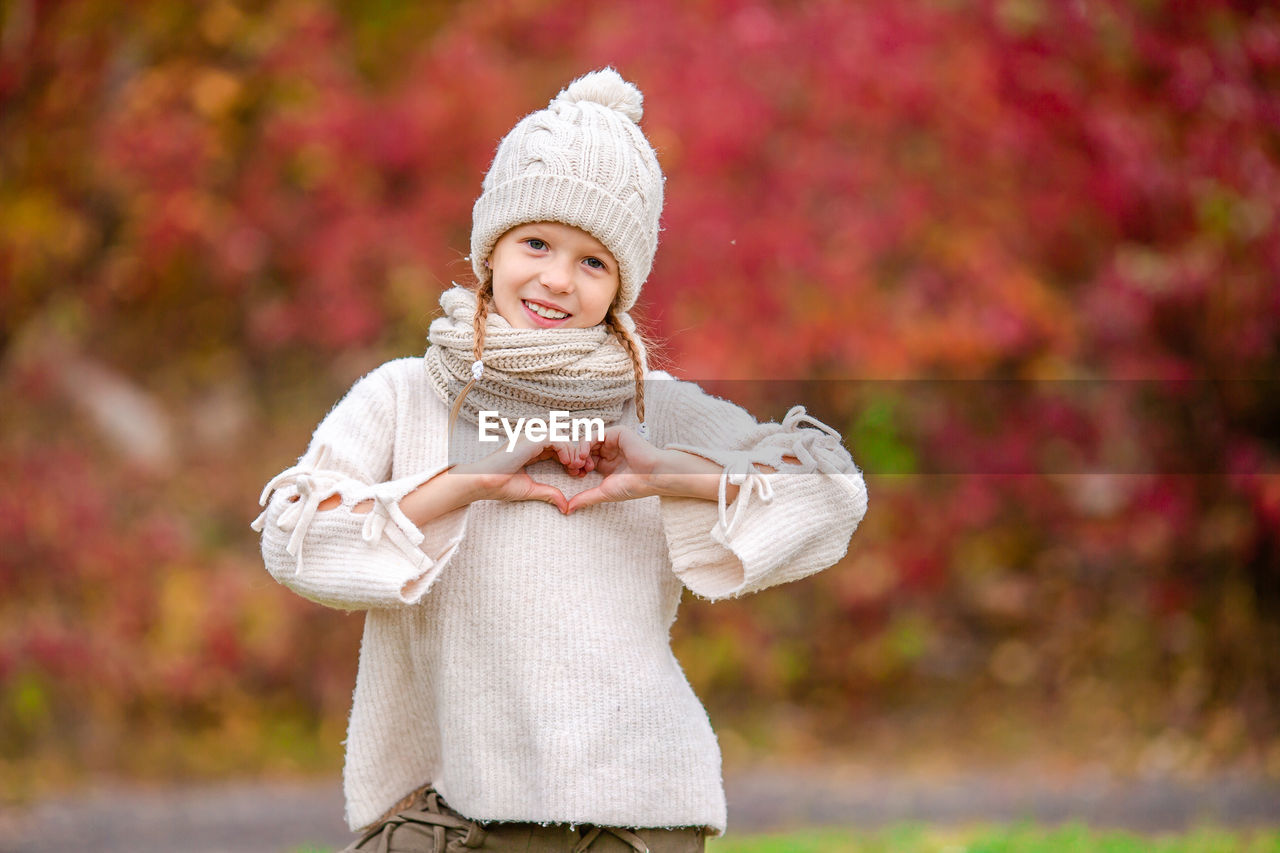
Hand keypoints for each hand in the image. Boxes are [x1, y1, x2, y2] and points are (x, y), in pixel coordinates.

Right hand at [452, 435, 593, 512]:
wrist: (483, 483)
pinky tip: (567, 463)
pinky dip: (565, 449)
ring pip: (560, 437)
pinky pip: (555, 438)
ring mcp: (530, 438)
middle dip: (575, 454)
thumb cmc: (500, 486)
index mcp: (530, 450)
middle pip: (561, 441)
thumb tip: (565, 506)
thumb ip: (548, 493)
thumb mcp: (531, 490)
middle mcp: (531, 441)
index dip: (569, 459)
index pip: (556, 449)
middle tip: (582, 470)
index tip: (577, 474)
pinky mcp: (530, 440)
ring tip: (575, 467)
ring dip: (572, 451)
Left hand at [565, 426, 665, 514]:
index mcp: (606, 464)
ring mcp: (612, 442)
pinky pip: (596, 434)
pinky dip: (586, 443)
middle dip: (576, 459)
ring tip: (579, 463)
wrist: (652, 476)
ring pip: (588, 441)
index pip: (584, 461)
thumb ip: (586, 498)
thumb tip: (568, 509)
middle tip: (574, 469)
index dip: (576, 467)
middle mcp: (608, 452)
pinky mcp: (617, 433)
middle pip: (584, 450)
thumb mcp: (604, 492)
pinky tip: (584, 455)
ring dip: (579, 451)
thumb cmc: (633, 486)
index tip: (575, 476)